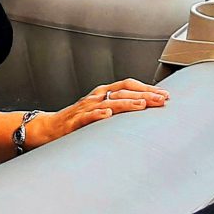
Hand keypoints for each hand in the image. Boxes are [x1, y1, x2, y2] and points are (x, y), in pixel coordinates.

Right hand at [24, 79, 169, 149]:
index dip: (146, 88)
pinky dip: (97, 114)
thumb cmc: (77, 121)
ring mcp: (85, 108)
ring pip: (108, 102)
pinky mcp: (74, 122)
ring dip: (126, 103)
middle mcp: (95, 97)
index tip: (164, 95)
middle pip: (122, 91)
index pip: (128, 85)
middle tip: (161, 100)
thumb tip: (145, 109)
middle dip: (144, 95)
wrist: (49, 128)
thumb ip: (119, 108)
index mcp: (103, 93)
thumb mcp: (100, 111)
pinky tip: (107, 114)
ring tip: (142, 105)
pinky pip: (86, 117)